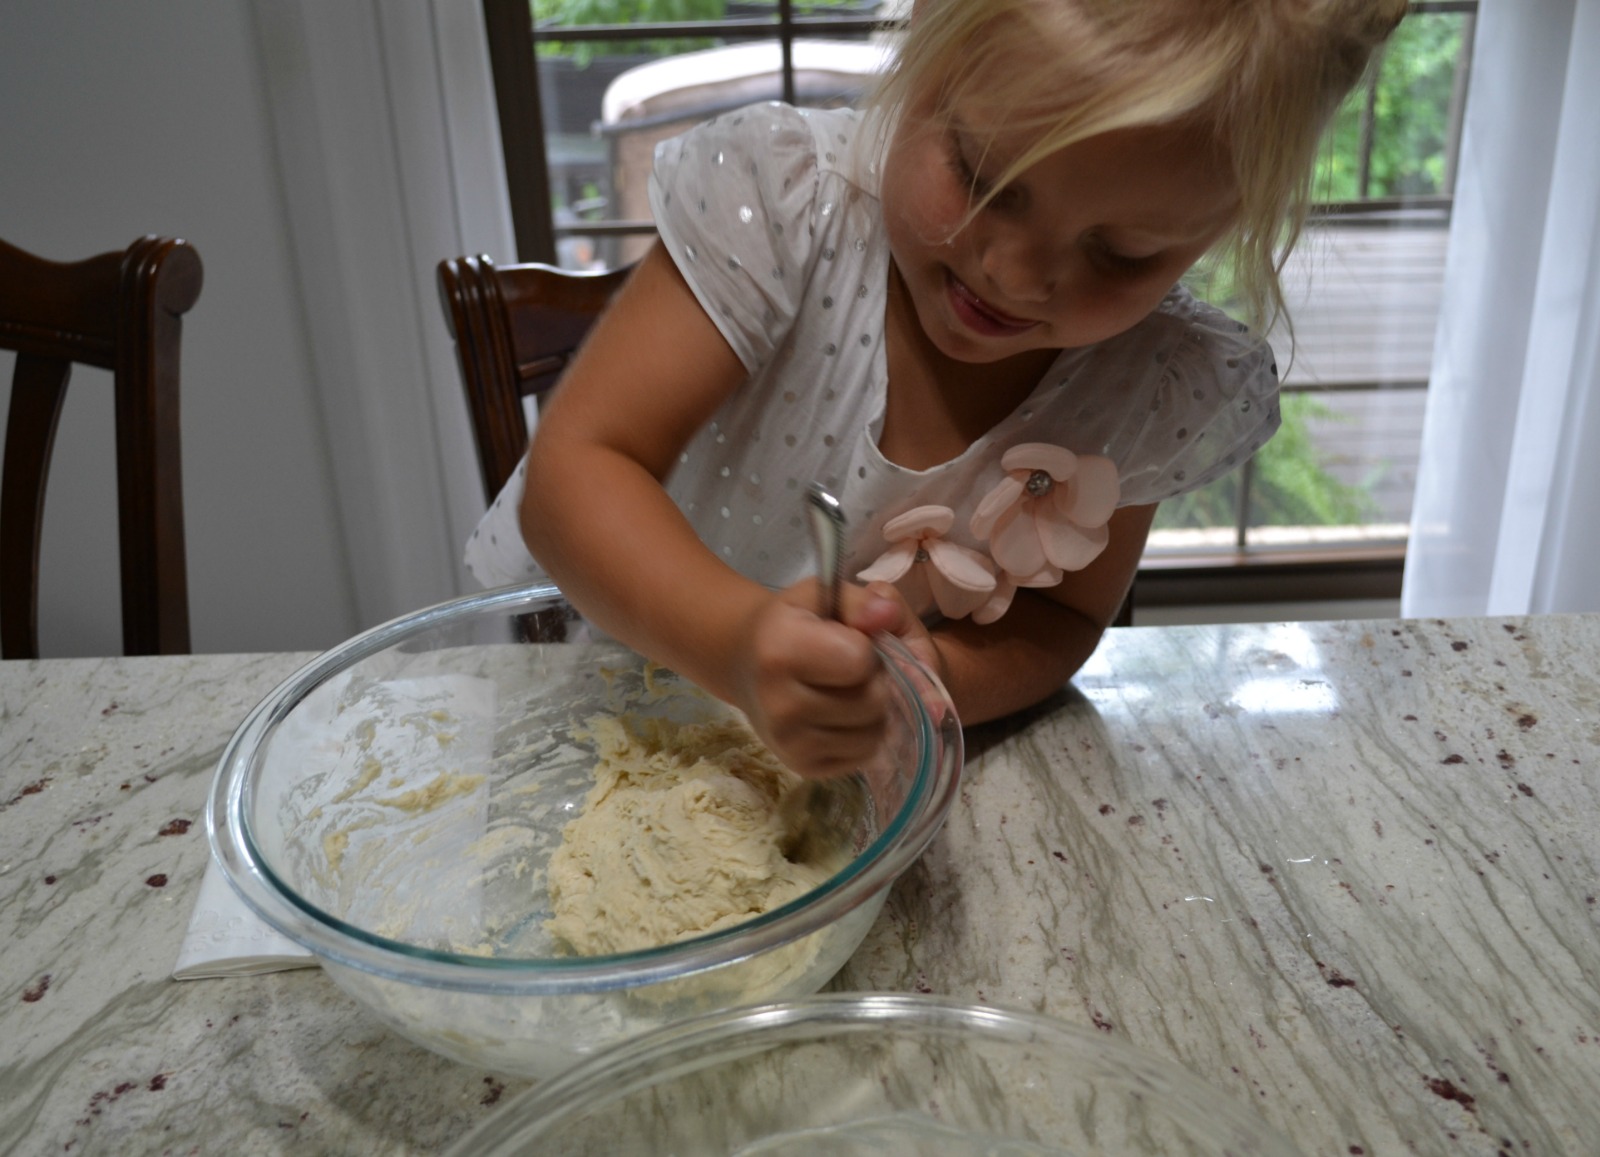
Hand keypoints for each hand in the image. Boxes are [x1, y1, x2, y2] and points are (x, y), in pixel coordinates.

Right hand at [731, 579, 935, 778]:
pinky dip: (862, 734)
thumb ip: (864, 601)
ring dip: (874, 711)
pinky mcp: (802, 767)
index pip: (860, 660)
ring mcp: (789, 742)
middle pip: (872, 701)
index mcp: (781, 650)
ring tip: (848, 691)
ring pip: (873, 734)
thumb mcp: (824, 596)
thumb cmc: (794, 624)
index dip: (866, 647)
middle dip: (875, 680)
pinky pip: (863, 756)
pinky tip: (841, 715)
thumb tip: (887, 614)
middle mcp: (779, 703)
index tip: (847, 640)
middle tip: (851, 669)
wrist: (746, 664)